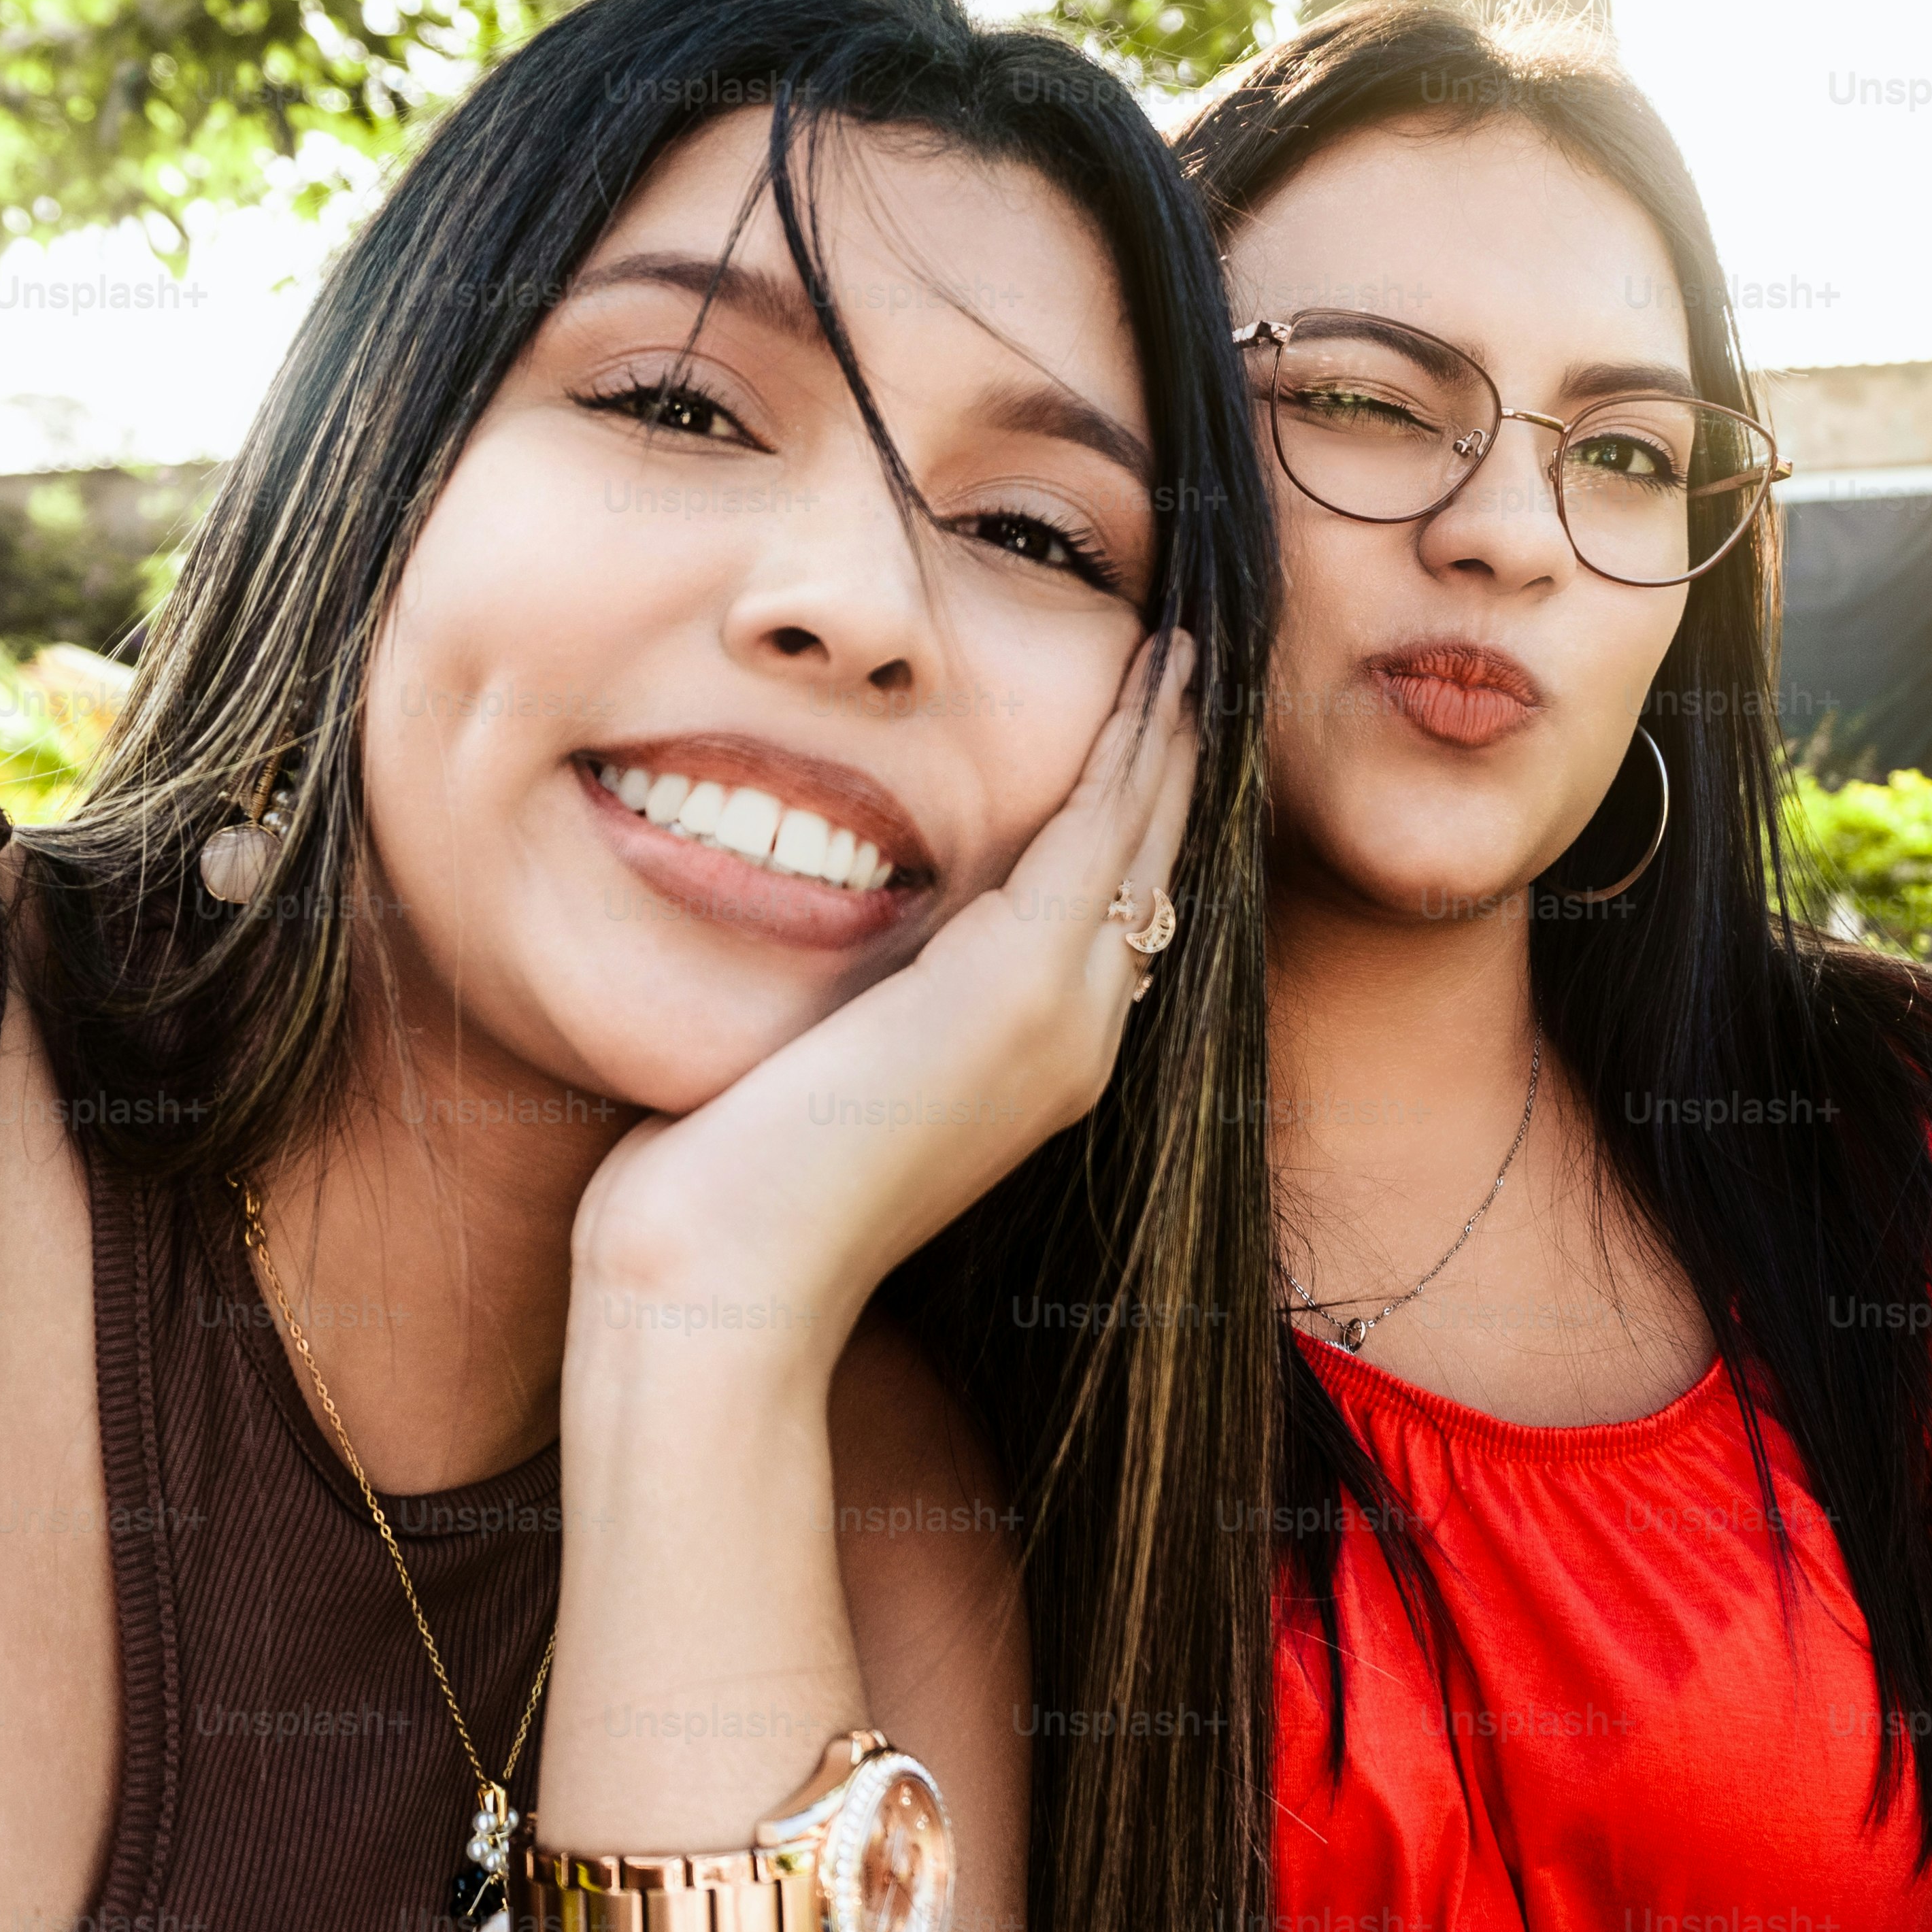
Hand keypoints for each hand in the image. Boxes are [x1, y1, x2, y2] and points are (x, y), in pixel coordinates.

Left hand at [571, 630, 1201, 1359]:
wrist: (736, 1278)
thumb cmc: (738, 1195)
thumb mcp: (819, 1078)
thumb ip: (859, 1011)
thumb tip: (833, 964)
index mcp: (1035, 1069)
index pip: (1108, 923)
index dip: (1133, 827)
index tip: (1143, 742)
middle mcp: (1075, 1045)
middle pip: (1151, 876)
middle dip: (1172, 771)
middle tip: (1194, 669)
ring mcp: (1062, 1016)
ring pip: (1144, 843)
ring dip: (1168, 738)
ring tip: (1187, 653)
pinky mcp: (1023, 978)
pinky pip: (1104, 828)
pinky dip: (1137, 743)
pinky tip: (1154, 673)